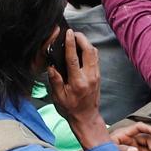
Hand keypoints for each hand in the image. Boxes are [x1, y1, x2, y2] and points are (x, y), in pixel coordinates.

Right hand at [48, 30, 108, 148]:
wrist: (87, 116)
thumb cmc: (71, 108)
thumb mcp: (59, 96)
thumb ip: (55, 80)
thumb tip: (51, 66)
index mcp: (78, 82)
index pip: (74, 58)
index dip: (71, 44)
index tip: (68, 33)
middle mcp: (89, 77)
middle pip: (89, 51)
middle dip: (82, 39)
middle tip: (73, 33)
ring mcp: (96, 75)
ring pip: (94, 53)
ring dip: (87, 43)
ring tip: (77, 38)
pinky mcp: (98, 75)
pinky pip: (96, 58)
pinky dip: (90, 50)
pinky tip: (83, 48)